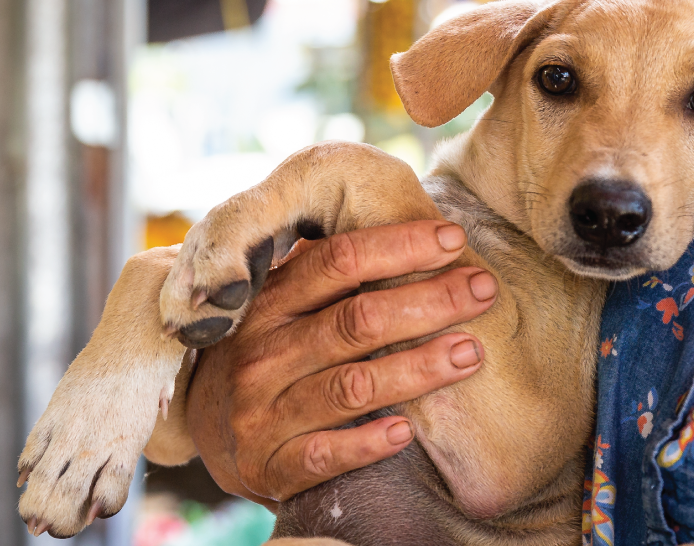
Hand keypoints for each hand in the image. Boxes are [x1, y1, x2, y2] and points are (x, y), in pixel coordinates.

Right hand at [185, 220, 495, 505]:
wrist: (209, 438)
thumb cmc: (269, 357)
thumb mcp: (282, 308)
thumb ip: (329, 274)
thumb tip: (415, 228)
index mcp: (267, 302)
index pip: (337, 261)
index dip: (400, 246)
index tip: (454, 239)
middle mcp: (261, 354)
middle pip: (356, 320)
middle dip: (429, 301)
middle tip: (483, 290)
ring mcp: (261, 413)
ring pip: (351, 386)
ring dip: (418, 369)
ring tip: (471, 353)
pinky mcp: (270, 466)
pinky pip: (325, 455)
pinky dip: (367, 443)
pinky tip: (407, 431)